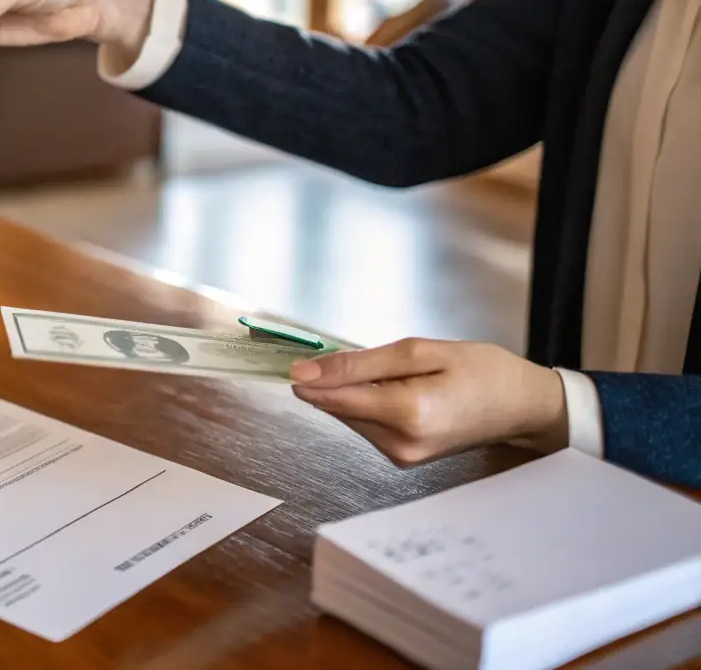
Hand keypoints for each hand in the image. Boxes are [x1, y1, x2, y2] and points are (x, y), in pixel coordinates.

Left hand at [289, 339, 568, 465]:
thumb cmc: (480, 371)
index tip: (290, 359)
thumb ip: (358, 364)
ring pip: (350, 416)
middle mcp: (400, 445)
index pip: (334, 398)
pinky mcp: (403, 460)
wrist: (521, 405)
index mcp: (407, 414)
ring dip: (357, 392)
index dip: (310, 376)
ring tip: (404, 375)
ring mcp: (402, 457)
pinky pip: (368, 425)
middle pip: (339, 407)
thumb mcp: (419, 351)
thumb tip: (304, 373)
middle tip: (371, 356)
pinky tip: (403, 392)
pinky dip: (372, 404)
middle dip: (340, 379)